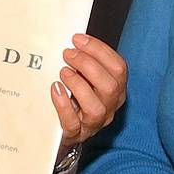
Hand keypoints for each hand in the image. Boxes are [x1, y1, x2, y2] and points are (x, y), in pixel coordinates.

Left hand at [52, 35, 126, 149]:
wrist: (68, 130)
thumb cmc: (78, 99)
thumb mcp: (88, 79)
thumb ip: (86, 63)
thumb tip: (74, 42)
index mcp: (117, 89)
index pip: (118, 67)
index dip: (98, 50)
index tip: (78, 39)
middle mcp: (110, 106)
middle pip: (110, 86)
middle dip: (87, 64)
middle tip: (67, 54)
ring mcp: (94, 122)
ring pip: (95, 107)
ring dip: (78, 84)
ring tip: (63, 72)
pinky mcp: (76, 134)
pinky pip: (72, 123)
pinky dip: (63, 104)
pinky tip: (55, 89)